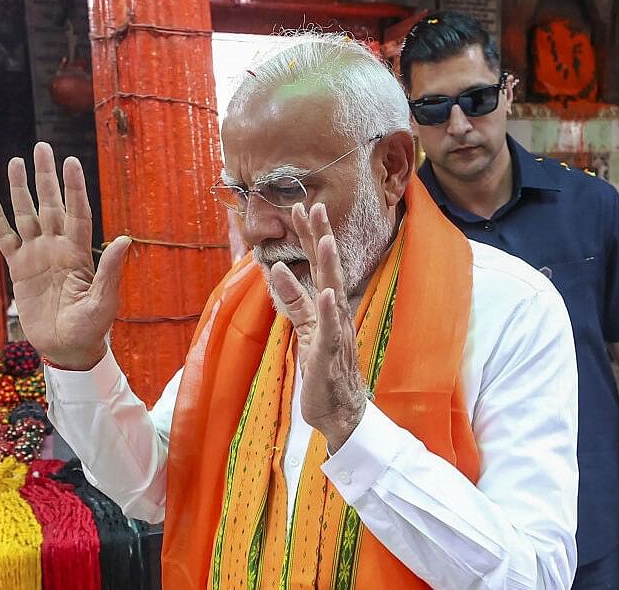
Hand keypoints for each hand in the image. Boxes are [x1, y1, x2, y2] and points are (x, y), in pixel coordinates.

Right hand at [0, 142, 130, 369]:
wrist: (67, 347)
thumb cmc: (92, 327)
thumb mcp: (104, 300)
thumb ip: (110, 270)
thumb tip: (125, 240)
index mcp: (80, 252)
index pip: (77, 211)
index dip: (74, 187)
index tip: (71, 161)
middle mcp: (58, 247)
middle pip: (50, 204)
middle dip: (46, 176)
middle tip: (41, 147)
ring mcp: (38, 256)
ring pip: (27, 215)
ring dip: (20, 190)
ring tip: (14, 162)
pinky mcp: (20, 270)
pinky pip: (7, 239)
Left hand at [269, 203, 365, 450]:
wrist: (342, 411)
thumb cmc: (325, 370)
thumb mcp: (304, 330)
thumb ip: (293, 301)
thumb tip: (277, 269)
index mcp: (328, 307)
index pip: (319, 266)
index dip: (309, 237)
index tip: (301, 207)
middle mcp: (336, 314)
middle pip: (329, 270)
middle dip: (320, 238)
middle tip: (314, 207)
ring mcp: (335, 333)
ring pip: (333, 294)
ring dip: (329, 267)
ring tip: (324, 240)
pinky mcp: (329, 356)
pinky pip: (329, 331)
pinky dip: (328, 312)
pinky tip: (327, 293)